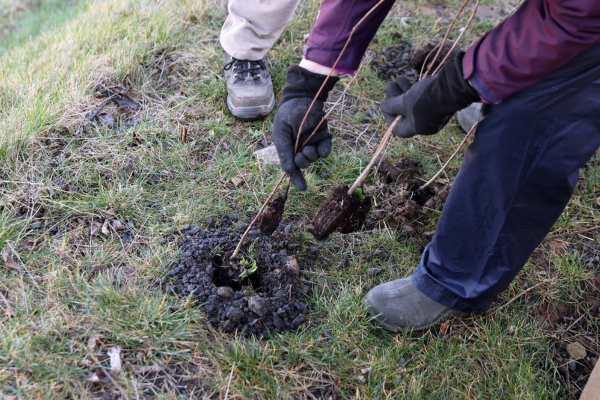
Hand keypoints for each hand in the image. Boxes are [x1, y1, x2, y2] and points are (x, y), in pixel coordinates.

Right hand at [273, 65, 338, 190]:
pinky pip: (326, 150)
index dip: (296, 179)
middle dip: (303, 162)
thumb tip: (289, 171)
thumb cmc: (287, 114)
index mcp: (288, 148)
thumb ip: (284, 152)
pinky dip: (324, 150)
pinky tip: (321, 146)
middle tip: (300, 155)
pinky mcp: (323, 137)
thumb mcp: (281, 134)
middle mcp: (301, 147)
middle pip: (304, 164)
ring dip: (312, 156)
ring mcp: (313, 143)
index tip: (302, 188)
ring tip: (308, 147)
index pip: (292, 167)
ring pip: (315, 158)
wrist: (301, 98)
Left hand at [380, 51, 479, 137]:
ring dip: (402, 91)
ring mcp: (431, 111)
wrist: (452, 86)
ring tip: (396, 78)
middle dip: (394, 99)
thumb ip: (391, 106)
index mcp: (418, 128)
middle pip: (404, 113)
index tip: (385, 105)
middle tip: (388, 86)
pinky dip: (412, 89)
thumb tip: (383, 106)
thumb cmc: (425, 98)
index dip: (389, 117)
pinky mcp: (437, 100)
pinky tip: (406, 79)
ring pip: (412, 102)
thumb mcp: (404, 102)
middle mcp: (425, 122)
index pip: (398, 128)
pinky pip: (420, 97)